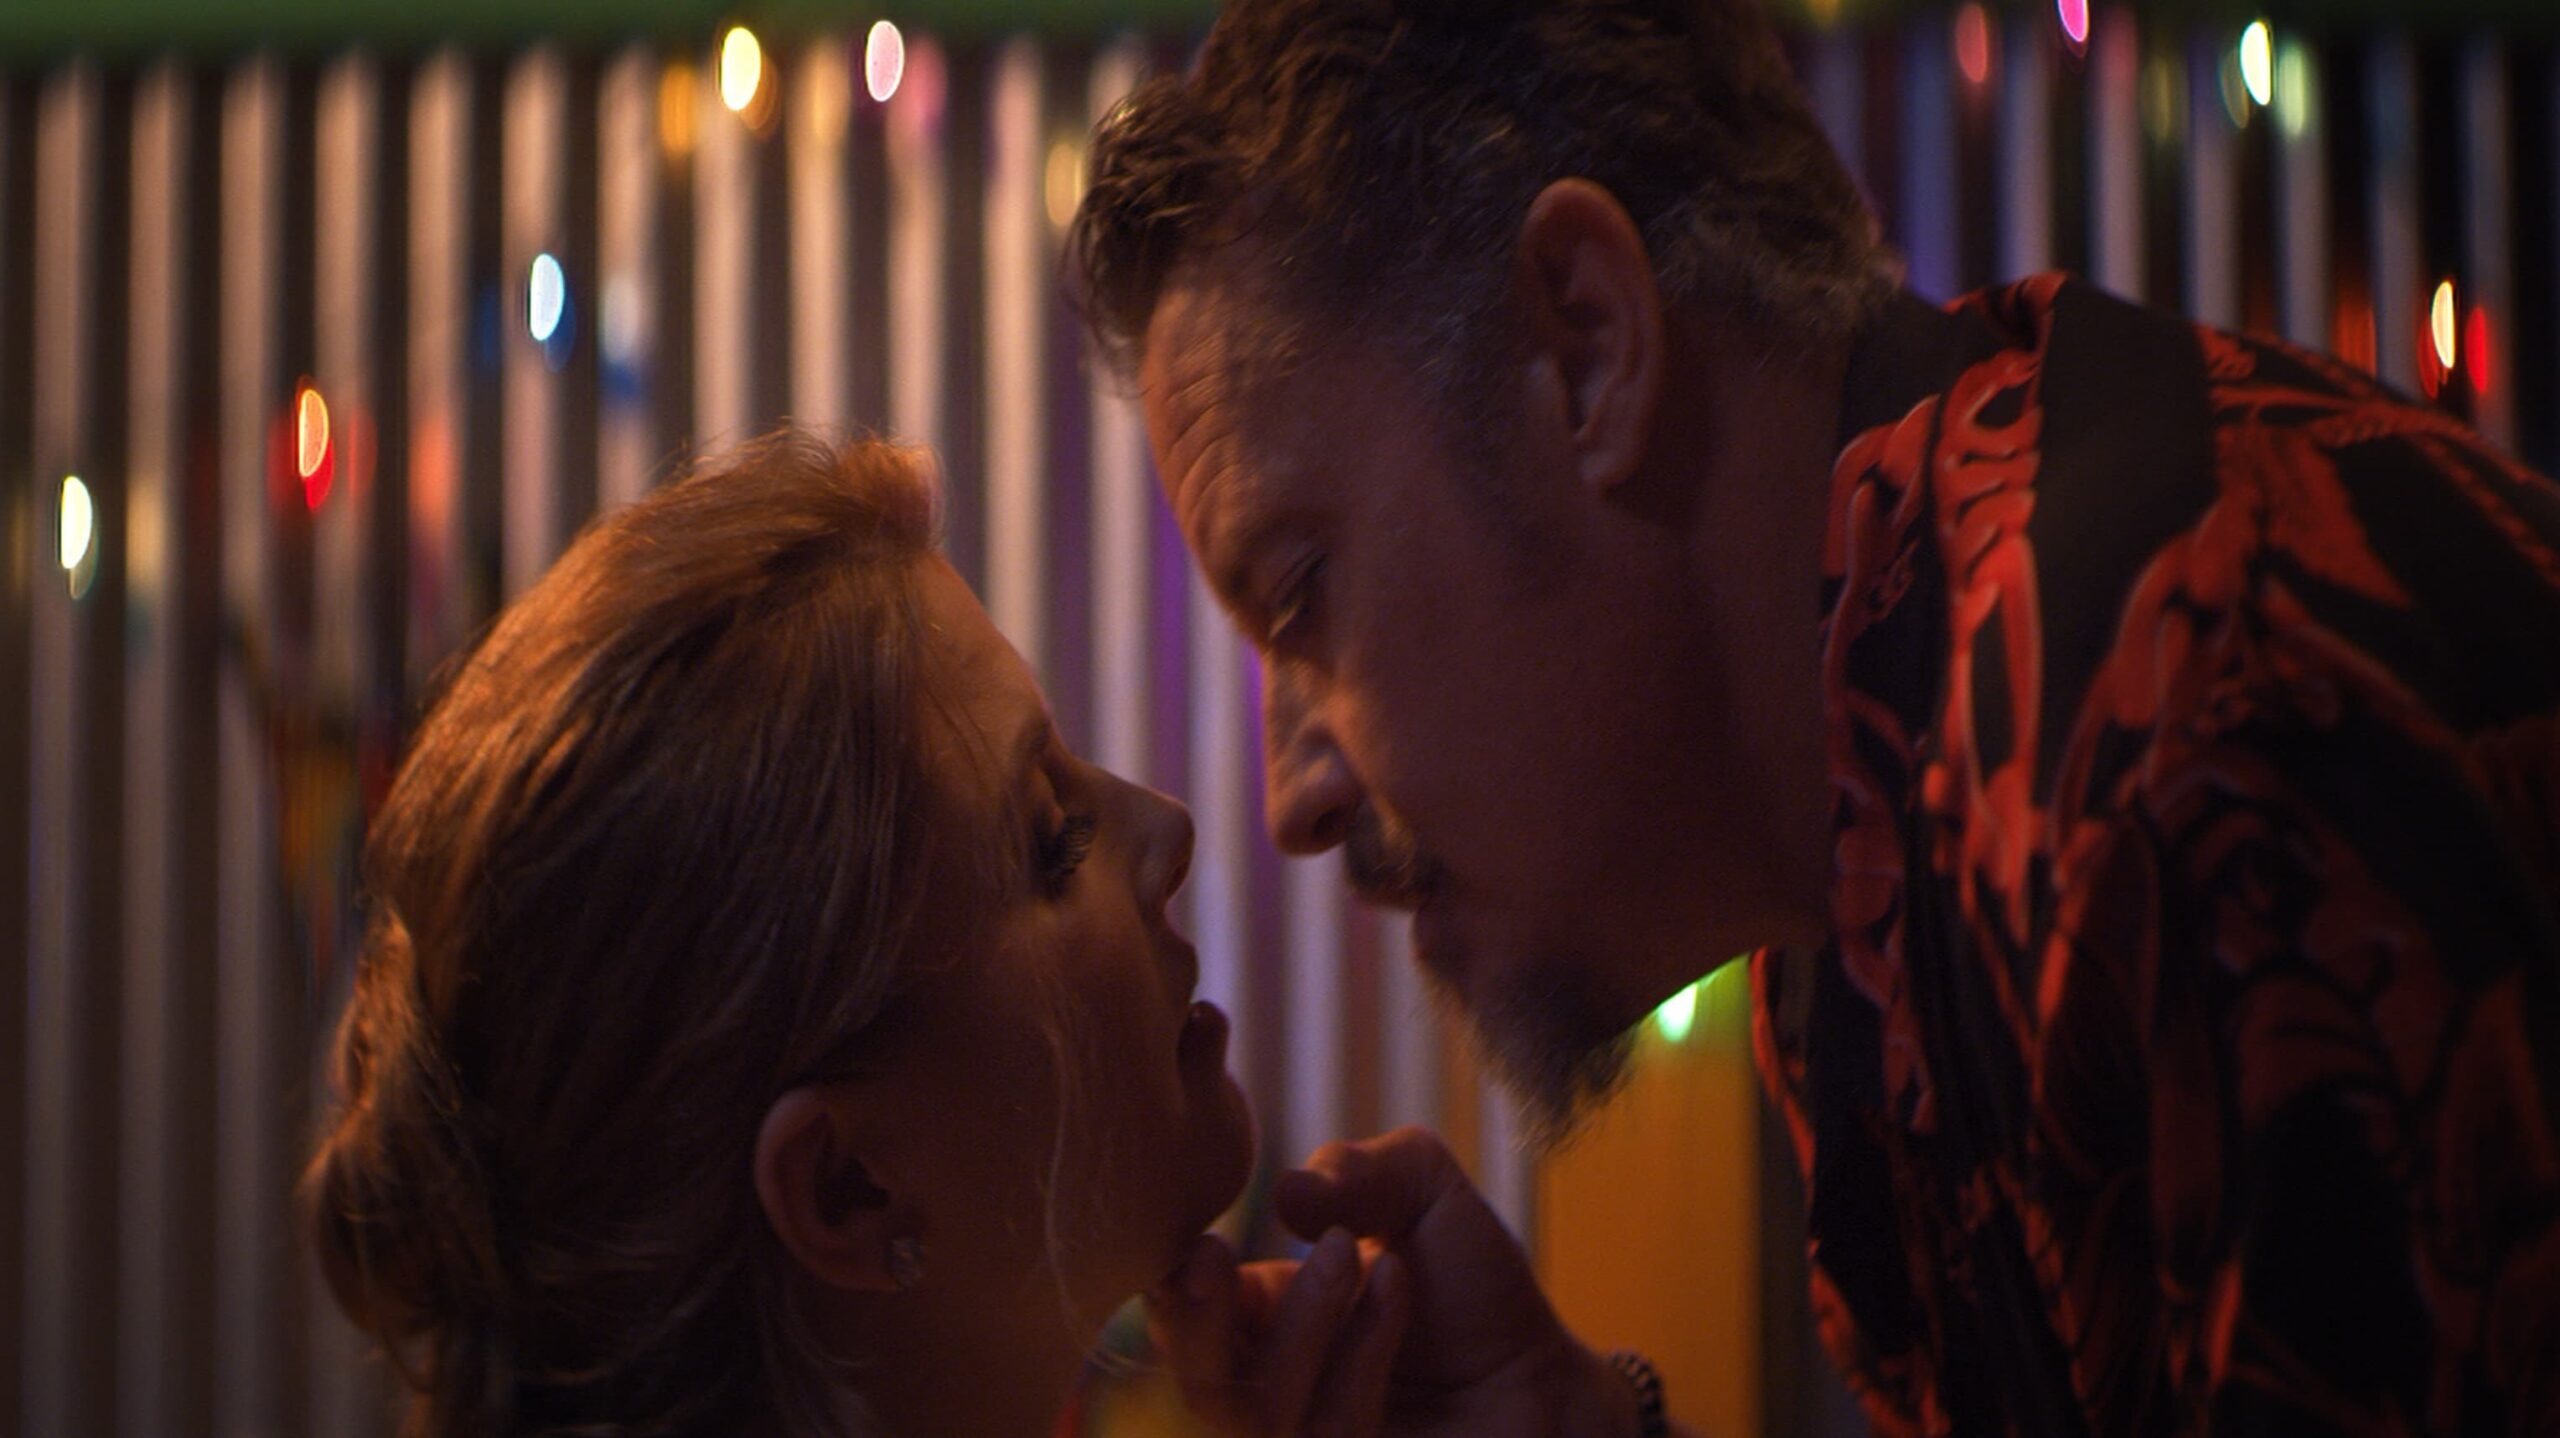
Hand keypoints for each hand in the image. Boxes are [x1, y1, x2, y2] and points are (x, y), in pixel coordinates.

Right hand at [1151, 1127, 1640, 1436]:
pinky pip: (1321, 1435)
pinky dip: (1359, 1356)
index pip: (1177, 1311)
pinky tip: (1399, 1296)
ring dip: (1304, 1325)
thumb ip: (1357, 1170)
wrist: (1544, 1377)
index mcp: (1258, 1317)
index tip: (1199, 1244)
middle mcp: (1269, 1386)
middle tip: (1226, 1255)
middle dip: (1196, 1322)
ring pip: (1254, 1412)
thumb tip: (1284, 1193)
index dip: (1168, 1285)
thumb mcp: (1420, 1189)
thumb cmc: (1475, 1287)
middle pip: (1192, 1382)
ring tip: (1362, 1257)